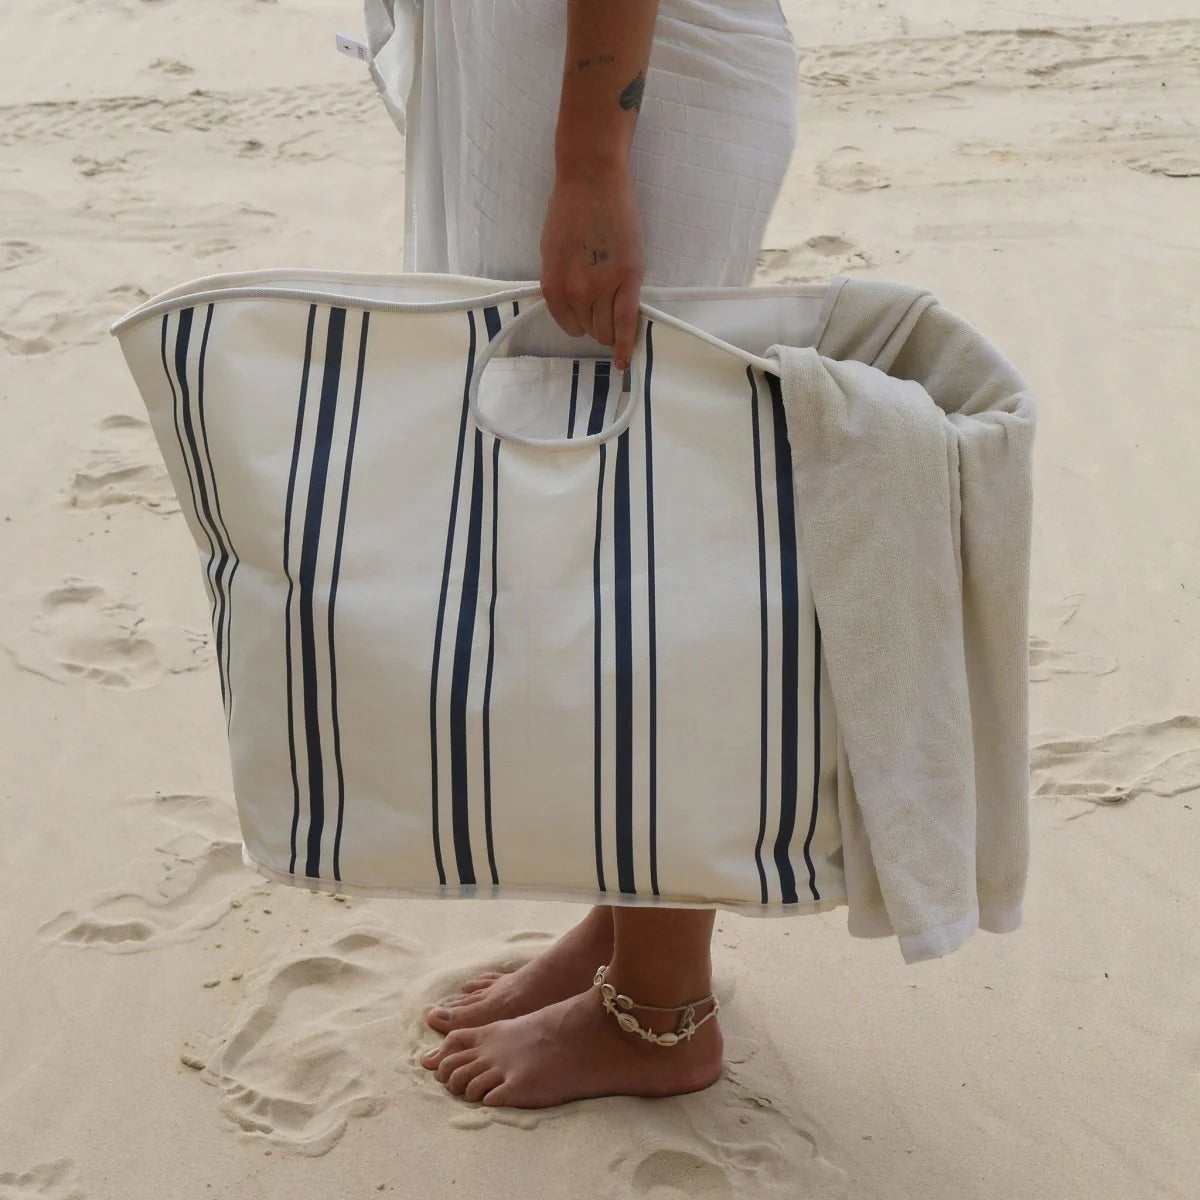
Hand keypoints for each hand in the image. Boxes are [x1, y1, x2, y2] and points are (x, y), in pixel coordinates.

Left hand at [539, 162, 644, 370]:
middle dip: (596, 324)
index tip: (588, 320)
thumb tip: (574, 308)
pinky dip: (626, 344)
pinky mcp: (628, 277)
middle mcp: (575, 291)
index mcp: (553, 285)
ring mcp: (603, 286)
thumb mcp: (552, 253)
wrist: (592, 180)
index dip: (579, 324)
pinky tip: (625, 359)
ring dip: (611, 328)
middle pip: (589, 329)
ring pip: (607, 328)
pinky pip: (627, 322)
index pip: (568, 325)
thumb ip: (562, 282)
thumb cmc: (570, 209)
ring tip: (617, 311)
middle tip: (606, 308)